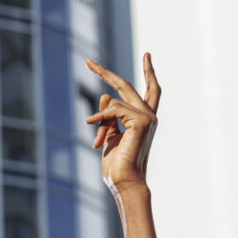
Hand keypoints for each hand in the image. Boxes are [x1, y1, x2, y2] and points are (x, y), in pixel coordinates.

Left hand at [85, 53, 160, 192]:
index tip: (148, 56)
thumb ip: (109, 117)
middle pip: (126, 86)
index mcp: (144, 120)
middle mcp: (149, 116)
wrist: (124, 182)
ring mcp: (147, 117)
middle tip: (88, 61)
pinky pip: (114, 110)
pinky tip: (91, 125)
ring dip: (100, 123)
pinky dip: (101, 119)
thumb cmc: (117, 166)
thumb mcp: (110, 137)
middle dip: (105, 73)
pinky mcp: (142, 120)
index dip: (149, 73)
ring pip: (113, 104)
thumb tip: (104, 94)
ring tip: (98, 143)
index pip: (150, 91)